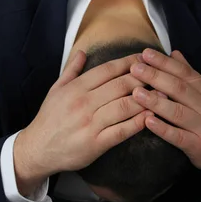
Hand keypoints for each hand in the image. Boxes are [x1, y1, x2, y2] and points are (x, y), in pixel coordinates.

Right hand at [14, 51, 152, 196]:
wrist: (37, 149)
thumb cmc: (49, 118)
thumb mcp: (56, 90)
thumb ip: (72, 70)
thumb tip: (84, 52)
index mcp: (76, 88)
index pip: (108, 70)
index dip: (129, 62)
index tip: (144, 58)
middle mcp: (84, 103)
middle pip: (120, 85)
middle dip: (143, 78)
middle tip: (159, 74)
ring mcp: (90, 124)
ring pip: (124, 106)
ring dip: (146, 98)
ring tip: (163, 93)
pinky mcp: (96, 144)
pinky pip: (122, 130)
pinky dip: (138, 122)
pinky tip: (151, 116)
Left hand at [130, 49, 200, 193]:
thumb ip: (189, 75)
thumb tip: (174, 53)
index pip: (185, 73)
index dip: (165, 63)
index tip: (146, 54)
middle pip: (180, 89)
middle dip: (156, 77)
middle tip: (135, 68)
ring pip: (177, 112)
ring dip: (155, 102)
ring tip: (136, 93)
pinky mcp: (198, 145)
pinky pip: (178, 136)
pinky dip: (162, 128)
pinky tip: (147, 121)